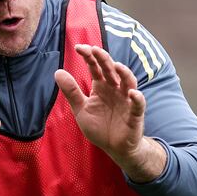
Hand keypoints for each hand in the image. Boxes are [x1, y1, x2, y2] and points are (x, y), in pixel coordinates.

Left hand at [54, 44, 165, 181]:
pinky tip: (132, 93)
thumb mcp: (81, 109)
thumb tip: (58, 72)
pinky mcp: (135, 114)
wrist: (114, 148)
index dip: (89, 56)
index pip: (95, 67)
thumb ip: (71, 92)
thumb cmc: (99, 127)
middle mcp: (115, 89)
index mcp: (101, 87)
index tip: (79, 48)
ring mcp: (126, 100)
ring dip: (124, 73)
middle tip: (94, 49)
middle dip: (104, 59)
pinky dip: (137, 98)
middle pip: (111, 70)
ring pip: (128, 82)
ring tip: (116, 66)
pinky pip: (138, 104)